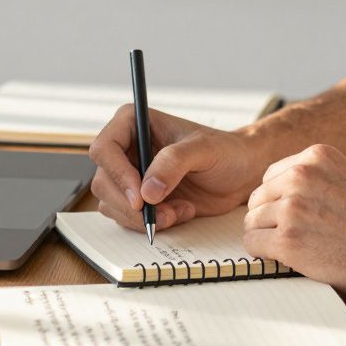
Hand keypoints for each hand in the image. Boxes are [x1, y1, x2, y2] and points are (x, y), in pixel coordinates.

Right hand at [88, 105, 267, 232]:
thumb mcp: (204, 150)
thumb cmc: (225, 151)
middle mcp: (126, 148)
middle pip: (104, 182)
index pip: (105, 148)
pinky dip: (152, 223)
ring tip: (179, 210)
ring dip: (144, 217)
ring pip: (111, 204)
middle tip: (163, 214)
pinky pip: (128, 218)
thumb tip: (147, 191)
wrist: (241, 174)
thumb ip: (174, 163)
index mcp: (133, 122)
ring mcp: (130, 175)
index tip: (140, 198)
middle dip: (132, 205)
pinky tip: (179, 213)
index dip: (117, 175)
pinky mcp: (139, 199)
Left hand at [243, 143, 345, 303]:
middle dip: (271, 219)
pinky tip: (291, 260)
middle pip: (257, 198)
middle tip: (298, 238)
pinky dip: (266, 255)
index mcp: (317, 156)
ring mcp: (292, 207)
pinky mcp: (287, 241)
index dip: (280, 200)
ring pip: (252, 222)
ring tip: (301, 250)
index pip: (271, 176)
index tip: (297, 217)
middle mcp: (300, 175)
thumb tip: (284, 195)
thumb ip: (319, 181)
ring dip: (270, 238)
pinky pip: (253, 245)